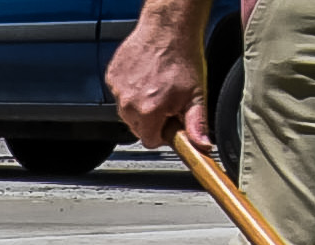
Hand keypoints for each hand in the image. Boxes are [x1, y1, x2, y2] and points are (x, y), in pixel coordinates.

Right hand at [105, 30, 208, 149]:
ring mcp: (118, 90)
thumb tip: (202, 145)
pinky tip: (145, 77)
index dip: (163, 133)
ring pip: (127, 111)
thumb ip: (196, 123)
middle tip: (166, 100)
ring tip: (156, 85)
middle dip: (152, 118)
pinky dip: (131, 89)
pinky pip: (120, 94)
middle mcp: (129, 103)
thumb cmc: (182, 57)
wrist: (168, 29)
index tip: (170, 121)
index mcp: (148, 111)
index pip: (150, 141)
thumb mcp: (196, 94)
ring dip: (140, 104)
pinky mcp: (112, 77)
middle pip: (138, 127)